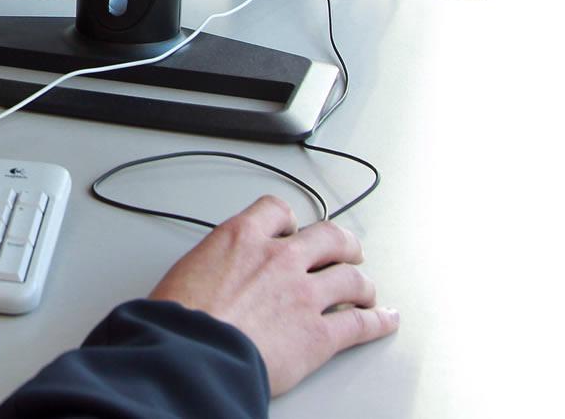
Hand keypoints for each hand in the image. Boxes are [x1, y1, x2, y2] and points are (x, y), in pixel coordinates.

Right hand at [147, 195, 398, 395]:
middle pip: (328, 237)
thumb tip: (216, 276)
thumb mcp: (186, 271)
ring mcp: (304, 296)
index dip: (290, 220)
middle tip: (347, 251)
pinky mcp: (319, 335)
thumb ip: (215, 264)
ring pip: (351, 278)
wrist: (191, 353)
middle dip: (343, 244)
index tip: (292, 229)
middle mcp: (279, 259)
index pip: (277, 210)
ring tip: (367, 290)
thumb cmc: (178, 319)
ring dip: (364, 284)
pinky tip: (386, 319)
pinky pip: (360, 324)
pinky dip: (379, 321)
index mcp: (241, 238)